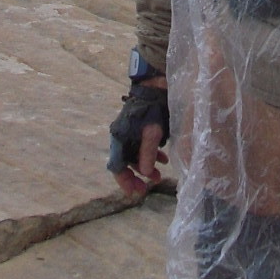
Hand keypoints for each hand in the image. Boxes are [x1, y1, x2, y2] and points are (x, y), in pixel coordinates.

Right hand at [107, 77, 168, 198]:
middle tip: (145, 189)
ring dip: (145, 167)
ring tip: (159, 176)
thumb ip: (148, 153)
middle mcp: (120, 137)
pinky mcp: (136, 129)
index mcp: (120, 138)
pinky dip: (151, 155)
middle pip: (124, 163)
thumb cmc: (153, 109)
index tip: (135, 192)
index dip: (124, 181)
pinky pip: (140, 147)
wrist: (155, 86)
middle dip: (135, 177)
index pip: (116, 166)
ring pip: (134, 156)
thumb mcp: (153, 132)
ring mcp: (128, 132)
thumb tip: (145, 174)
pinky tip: (163, 159)